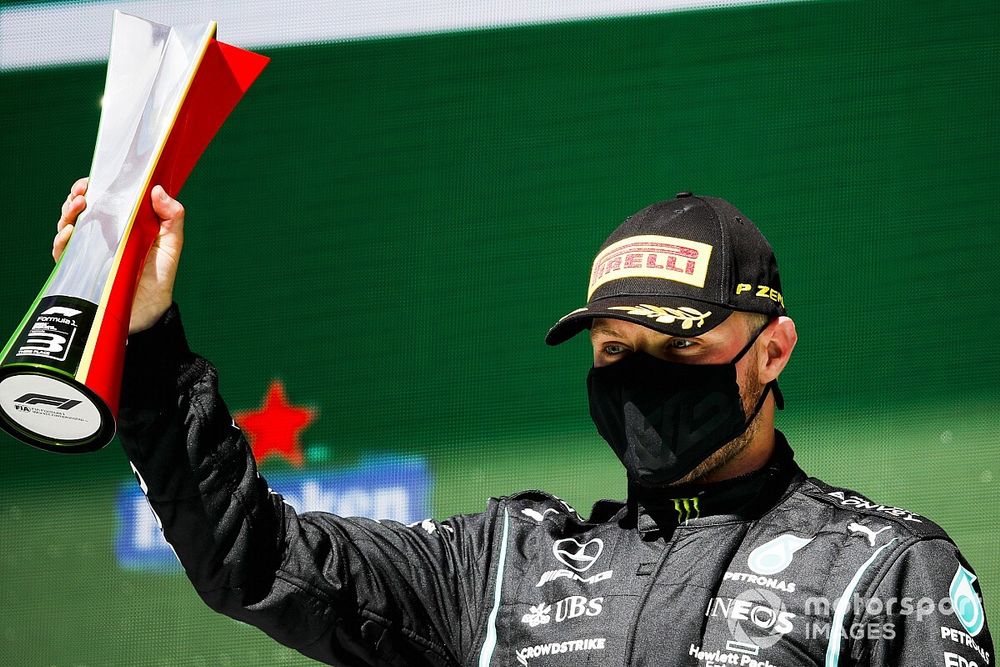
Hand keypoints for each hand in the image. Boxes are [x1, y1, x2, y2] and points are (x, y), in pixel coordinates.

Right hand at [54, 177, 185, 333]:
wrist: (151, 311)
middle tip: (84, 192)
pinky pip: (62, 253)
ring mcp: (88, 253)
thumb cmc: (160, 276)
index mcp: (121, 225)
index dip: (93, 187)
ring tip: (80, 205)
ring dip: (68, 213)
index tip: (94, 179)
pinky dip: (62, 240)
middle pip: (79, 210)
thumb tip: (157, 189)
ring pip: (67, 226)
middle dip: (76, 197)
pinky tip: (70, 232)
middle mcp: (100, 236)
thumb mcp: (171, 243)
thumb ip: (171, 216)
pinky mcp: (80, 270)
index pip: (101, 200)